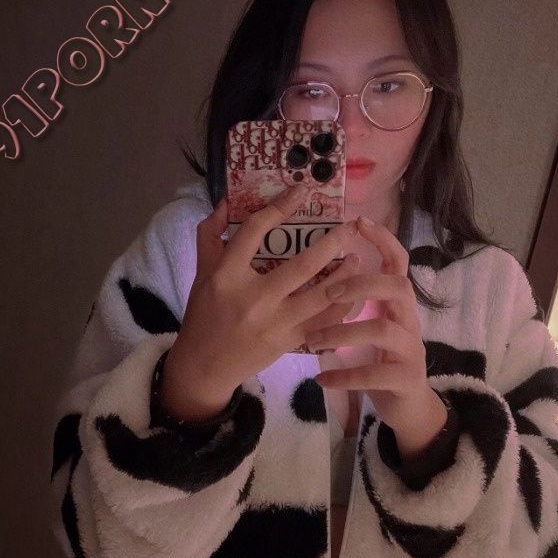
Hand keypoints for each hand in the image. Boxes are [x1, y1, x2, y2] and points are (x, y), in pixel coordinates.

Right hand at [164, 183, 359, 409]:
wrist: (205, 366)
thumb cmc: (203, 314)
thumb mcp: (201, 272)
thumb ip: (211, 233)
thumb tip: (228, 201)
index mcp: (227, 275)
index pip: (255, 231)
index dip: (280, 207)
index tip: (302, 191)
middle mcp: (253, 298)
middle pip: (301, 265)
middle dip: (331, 243)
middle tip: (349, 227)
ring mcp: (275, 323)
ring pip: (321, 295)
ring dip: (344, 274)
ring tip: (357, 258)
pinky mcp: (289, 342)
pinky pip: (324, 321)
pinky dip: (342, 306)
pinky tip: (351, 292)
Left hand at [305, 215, 447, 459]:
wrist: (407, 407)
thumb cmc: (379, 357)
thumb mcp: (368, 323)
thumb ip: (353, 300)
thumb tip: (314, 271)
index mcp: (396, 303)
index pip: (398, 261)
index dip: (383, 239)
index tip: (358, 221)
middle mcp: (408, 320)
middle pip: (398, 287)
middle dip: (363, 283)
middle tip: (329, 291)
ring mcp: (410, 350)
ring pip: (382, 330)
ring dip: (343, 332)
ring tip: (312, 341)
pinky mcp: (404, 379)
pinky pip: (374, 374)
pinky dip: (345, 375)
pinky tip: (321, 379)